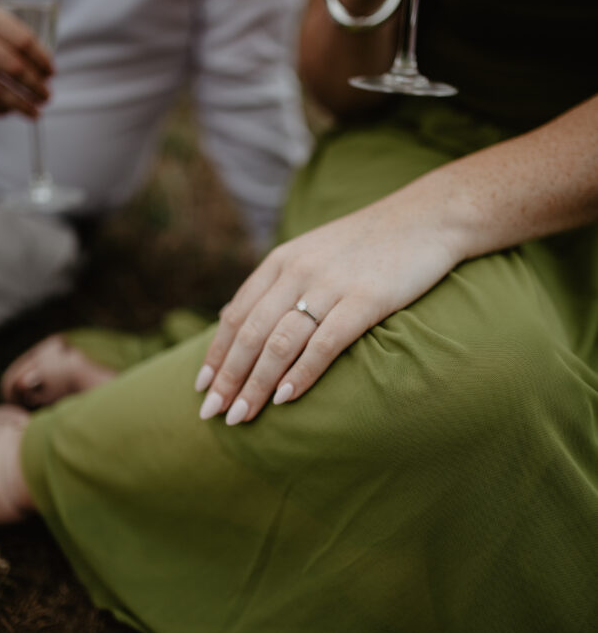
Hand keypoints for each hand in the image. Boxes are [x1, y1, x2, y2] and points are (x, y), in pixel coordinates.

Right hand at [0, 0, 52, 117]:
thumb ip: (3, 30)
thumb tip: (39, 65)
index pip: (22, 40)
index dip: (42, 61)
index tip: (51, 73)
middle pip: (12, 68)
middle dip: (35, 86)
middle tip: (46, 96)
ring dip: (20, 104)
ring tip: (33, 111)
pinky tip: (6, 111)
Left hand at [195, 184, 459, 424]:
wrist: (429, 216)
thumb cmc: (370, 242)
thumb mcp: (314, 252)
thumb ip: (279, 283)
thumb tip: (238, 318)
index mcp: (282, 260)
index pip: (236, 314)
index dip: (217, 353)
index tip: (203, 387)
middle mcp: (298, 271)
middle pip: (251, 333)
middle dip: (229, 378)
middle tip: (213, 414)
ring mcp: (331, 285)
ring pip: (280, 342)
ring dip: (256, 383)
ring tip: (241, 415)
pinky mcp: (366, 300)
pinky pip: (325, 344)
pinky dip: (301, 373)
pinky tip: (285, 398)